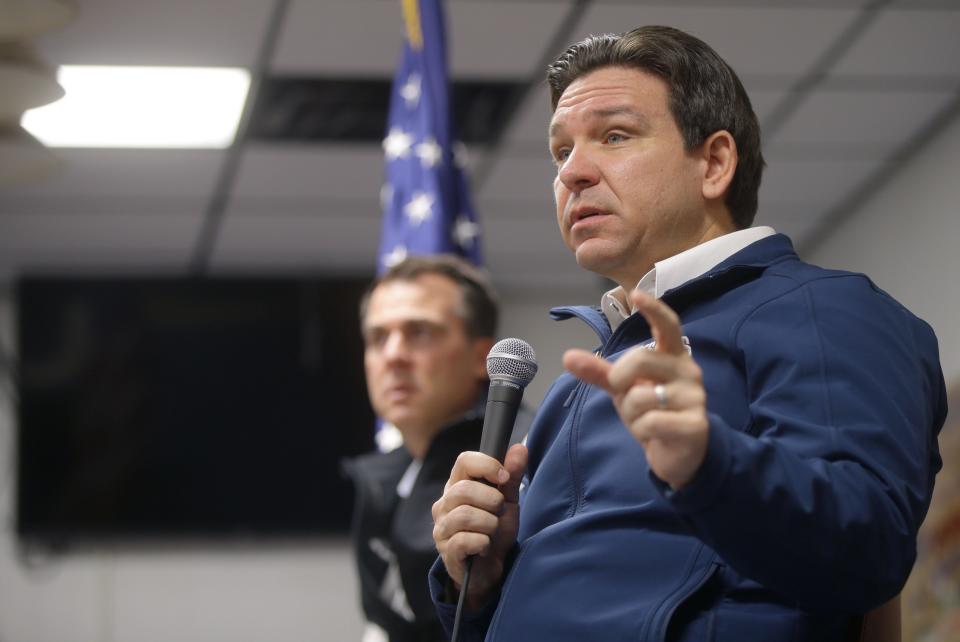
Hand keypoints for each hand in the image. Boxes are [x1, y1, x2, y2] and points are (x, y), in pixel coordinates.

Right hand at [431, 443, 526, 608]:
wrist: (491, 568)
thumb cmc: (494, 530)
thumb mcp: (507, 501)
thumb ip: (512, 475)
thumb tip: (520, 448)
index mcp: (457, 485)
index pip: (464, 461)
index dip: (487, 465)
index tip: (505, 478)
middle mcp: (444, 504)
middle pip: (465, 490)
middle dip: (493, 501)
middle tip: (499, 512)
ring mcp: (442, 528)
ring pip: (465, 515)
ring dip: (490, 524)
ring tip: (493, 531)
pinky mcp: (446, 551)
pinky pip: (465, 540)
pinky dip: (483, 543)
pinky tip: (486, 547)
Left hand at [563, 290, 707, 489]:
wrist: (680, 454)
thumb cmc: (653, 411)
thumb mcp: (624, 389)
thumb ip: (600, 372)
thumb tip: (567, 356)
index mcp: (673, 356)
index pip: (668, 326)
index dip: (653, 310)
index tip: (636, 293)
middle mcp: (688, 371)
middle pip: (640, 358)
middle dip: (621, 380)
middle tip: (627, 396)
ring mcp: (695, 397)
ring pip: (642, 396)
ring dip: (632, 414)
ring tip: (646, 421)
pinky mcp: (696, 424)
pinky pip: (651, 422)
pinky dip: (643, 431)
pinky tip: (654, 435)